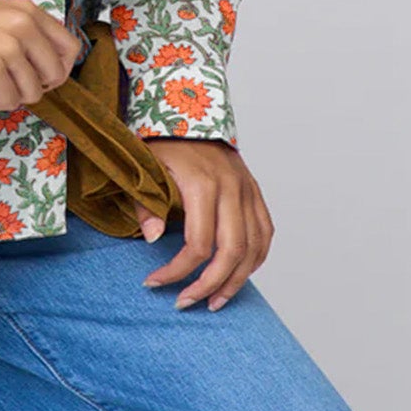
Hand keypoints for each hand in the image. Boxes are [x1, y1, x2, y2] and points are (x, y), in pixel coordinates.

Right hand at [0, 0, 83, 111]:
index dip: (56, 69)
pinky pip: (9, 102)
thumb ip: (24, 34)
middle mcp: (24, 26)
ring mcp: (9, 48)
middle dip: (31, 86)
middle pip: (55, 76)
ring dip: (8, 95)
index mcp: (28, 11)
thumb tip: (47, 71)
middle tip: (4, 81)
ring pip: (32, 94)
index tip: (35, 76)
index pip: (69, 48)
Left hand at [136, 138, 273, 311]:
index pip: (197, 245)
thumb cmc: (163, 140)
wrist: (190, 108)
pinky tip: (238, 275)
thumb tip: (153, 240)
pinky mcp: (255, 190)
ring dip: (236, 281)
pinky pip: (265, 232)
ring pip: (254, 248)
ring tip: (214, 301)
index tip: (154, 283)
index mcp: (202, 185)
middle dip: (209, 285)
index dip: (177, 272)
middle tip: (186, 302)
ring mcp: (247, 190)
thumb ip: (146, 204)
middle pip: (231, 253)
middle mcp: (231, 189)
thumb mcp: (145, 168)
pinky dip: (255, 259)